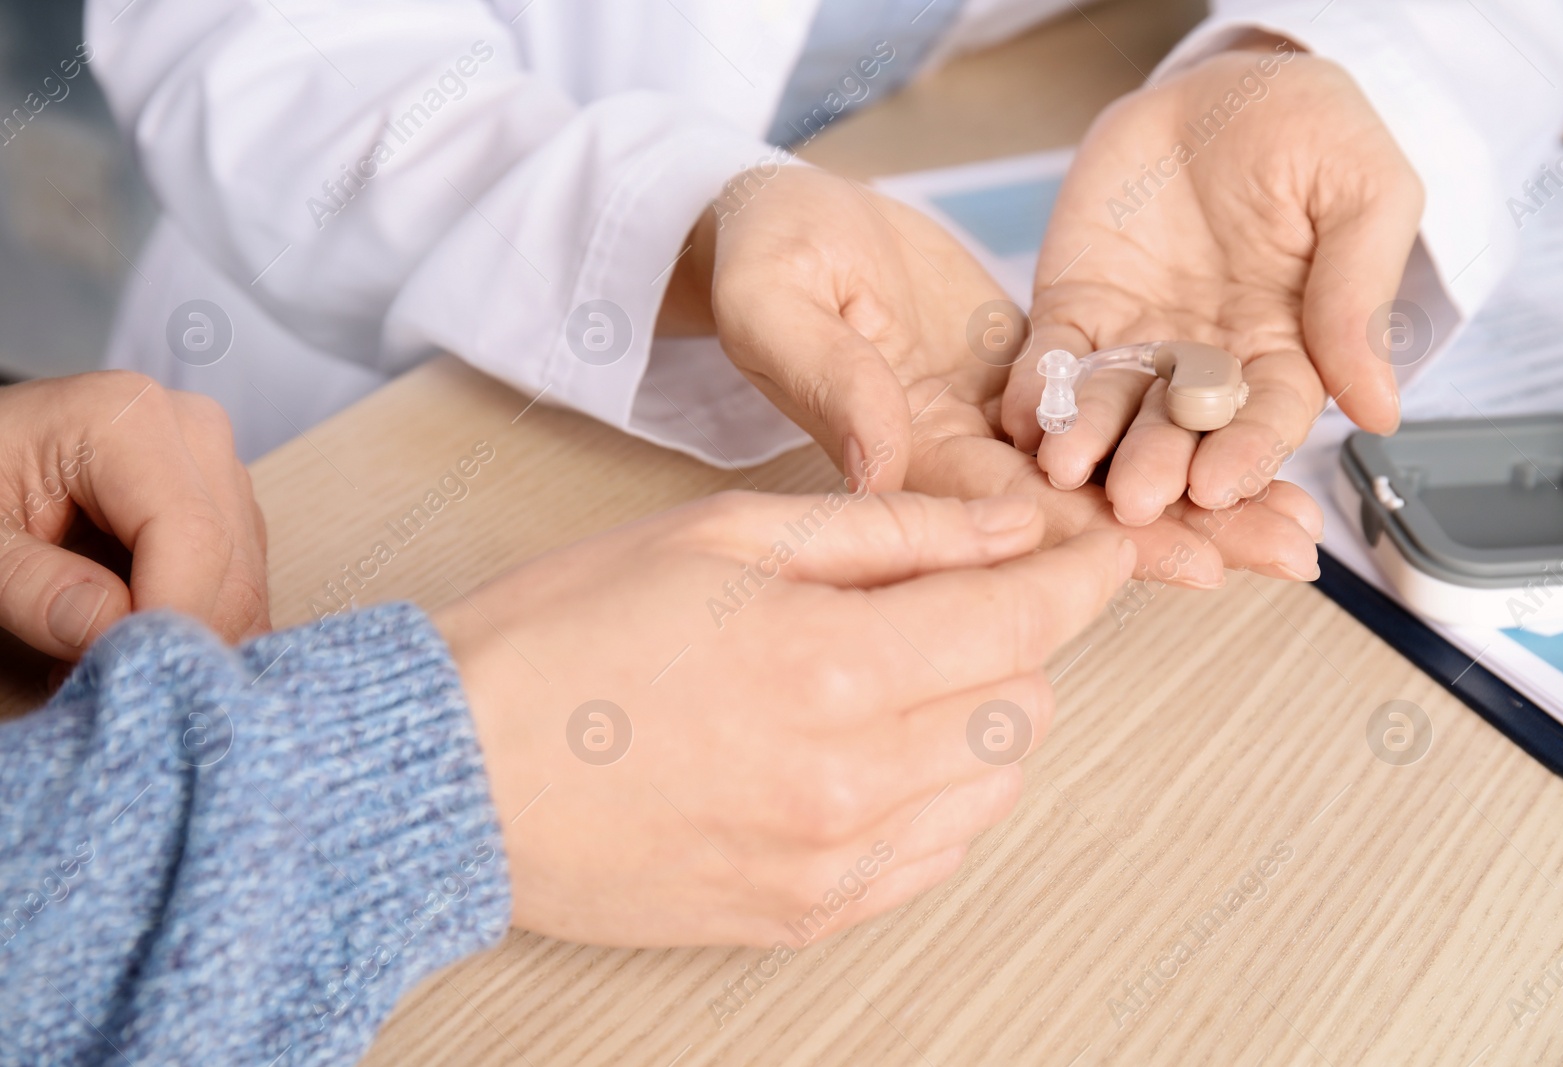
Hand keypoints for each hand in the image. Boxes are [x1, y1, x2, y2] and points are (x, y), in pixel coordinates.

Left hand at [0, 372, 269, 659]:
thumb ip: (32, 586)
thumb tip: (108, 632)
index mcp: (130, 419)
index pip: (193, 535)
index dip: (166, 617)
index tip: (115, 675)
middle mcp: (196, 436)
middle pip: (230, 566)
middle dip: (173, 639)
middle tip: (94, 681)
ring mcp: (220, 470)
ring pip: (245, 586)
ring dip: (183, 640)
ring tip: (97, 660)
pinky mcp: (227, 507)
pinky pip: (238, 585)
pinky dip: (192, 628)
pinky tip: (127, 637)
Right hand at [434, 489, 1132, 945]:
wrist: (455, 774)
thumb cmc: (568, 632)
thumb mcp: (724, 537)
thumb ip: (887, 531)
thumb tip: (1005, 532)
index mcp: (837, 664)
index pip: (1028, 621)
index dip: (1085, 576)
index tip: (1100, 550)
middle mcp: (855, 780)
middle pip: (1028, 704)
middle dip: (1014, 639)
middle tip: (945, 599)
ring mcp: (834, 863)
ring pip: (994, 786)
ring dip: (979, 718)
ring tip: (892, 674)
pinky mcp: (805, 914)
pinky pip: (935, 856)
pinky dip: (936, 795)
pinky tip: (867, 750)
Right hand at [672, 163, 1320, 584]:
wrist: (779, 224)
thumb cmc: (762, 252)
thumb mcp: (775, 301)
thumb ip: (827, 378)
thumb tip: (876, 462)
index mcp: (896, 454)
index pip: (1004, 519)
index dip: (1095, 545)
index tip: (1189, 561)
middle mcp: (951, 464)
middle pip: (1074, 522)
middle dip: (1181, 538)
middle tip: (1285, 555)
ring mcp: (986, 436)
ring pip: (1101, 487)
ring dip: (1196, 507)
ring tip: (1296, 530)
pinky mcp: (1012, 398)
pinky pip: (1102, 431)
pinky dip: (1170, 446)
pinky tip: (1242, 459)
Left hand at [1003, 44, 1422, 528]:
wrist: (1226, 86)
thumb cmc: (1313, 132)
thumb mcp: (1364, 195)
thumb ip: (1358, 298)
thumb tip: (1382, 410)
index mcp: (1286, 351)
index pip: (1267, 420)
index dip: (1243, 457)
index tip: (1217, 486)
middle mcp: (1207, 363)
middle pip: (1181, 432)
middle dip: (1156, 466)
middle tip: (1133, 498)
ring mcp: (1138, 340)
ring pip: (1111, 407)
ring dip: (1087, 441)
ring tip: (1064, 466)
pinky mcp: (1078, 308)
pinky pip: (1053, 357)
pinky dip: (1036, 387)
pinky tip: (1021, 414)